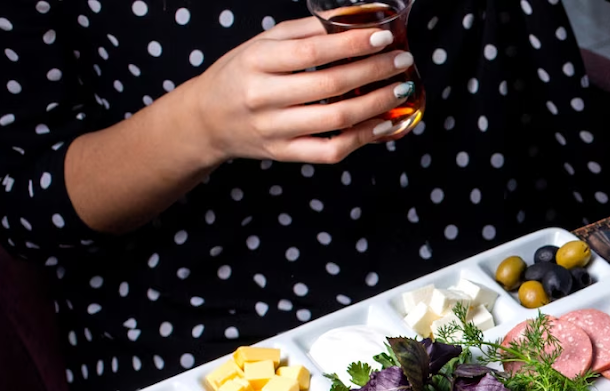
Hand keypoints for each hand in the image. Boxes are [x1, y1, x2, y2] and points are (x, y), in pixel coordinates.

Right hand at [184, 16, 416, 166]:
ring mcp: (275, 129)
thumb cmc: (241, 74)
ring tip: (401, 89)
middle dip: (374, 71)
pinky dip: (363, 138)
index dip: (351, 44)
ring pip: (336, 119)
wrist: (207, 119)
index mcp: (257, 61)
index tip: (383, 37)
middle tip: (402, 60)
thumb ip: (305, 31)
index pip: (312, 51)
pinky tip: (384, 124)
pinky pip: (331, 150)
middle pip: (330, 85)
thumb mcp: (262, 44)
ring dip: (377, 103)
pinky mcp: (285, 153)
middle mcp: (264, 96)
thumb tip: (352, 18)